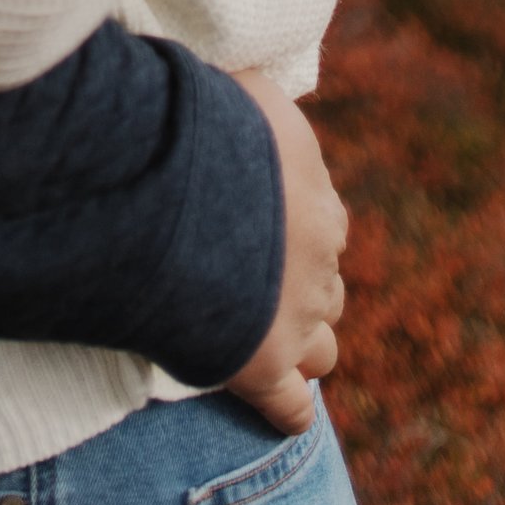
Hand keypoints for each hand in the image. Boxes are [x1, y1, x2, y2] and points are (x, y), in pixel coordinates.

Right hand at [224, 71, 345, 435]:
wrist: (176, 187)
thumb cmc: (203, 126)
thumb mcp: (247, 94)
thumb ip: (260, 113)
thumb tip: (252, 97)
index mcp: (320, 202)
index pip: (325, 227)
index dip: (294, 233)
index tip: (262, 231)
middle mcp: (320, 263)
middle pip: (327, 290)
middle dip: (299, 291)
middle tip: (254, 286)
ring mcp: (296, 319)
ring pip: (322, 350)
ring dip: (301, 346)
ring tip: (265, 342)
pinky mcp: (264, 367)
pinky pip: (291, 407)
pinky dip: (287, 409)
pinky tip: (278, 410)